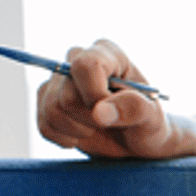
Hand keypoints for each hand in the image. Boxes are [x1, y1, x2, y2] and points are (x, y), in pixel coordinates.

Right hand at [36, 39, 195, 159]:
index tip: (113, 113)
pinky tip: (84, 135)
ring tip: (99, 128)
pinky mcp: (47, 100)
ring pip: (52, 110)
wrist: (138, 141)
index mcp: (108, 53)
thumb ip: (133, 109)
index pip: (85, 65)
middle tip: (112, 123)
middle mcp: (77, 60)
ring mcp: (59, 80)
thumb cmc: (149, 124)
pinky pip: (44, 125)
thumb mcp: (152, 117)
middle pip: (66, 95)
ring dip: (78, 130)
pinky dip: (65, 138)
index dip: (95, 95)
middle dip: (91, 119)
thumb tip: (99, 112)